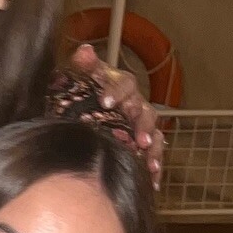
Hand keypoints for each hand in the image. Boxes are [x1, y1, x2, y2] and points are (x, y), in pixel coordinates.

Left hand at [70, 42, 164, 187]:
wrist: (83, 113)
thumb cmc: (82, 93)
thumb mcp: (78, 79)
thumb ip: (83, 66)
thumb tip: (83, 50)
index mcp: (119, 86)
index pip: (124, 83)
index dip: (116, 91)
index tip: (105, 101)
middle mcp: (135, 103)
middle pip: (145, 112)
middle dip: (143, 126)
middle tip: (139, 140)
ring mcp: (140, 124)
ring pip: (153, 134)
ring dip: (153, 149)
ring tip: (151, 164)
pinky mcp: (142, 144)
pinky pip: (153, 154)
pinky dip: (154, 165)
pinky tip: (153, 181)